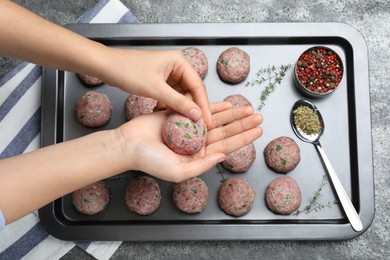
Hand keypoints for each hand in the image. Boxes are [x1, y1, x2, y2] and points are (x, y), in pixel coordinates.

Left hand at [102, 49, 211, 125]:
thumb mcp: (155, 89)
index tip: (207, 121)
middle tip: (197, 126)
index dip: (203, 105)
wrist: (106, 66)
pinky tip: (164, 114)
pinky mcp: (160, 81)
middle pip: (191, 91)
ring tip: (181, 123)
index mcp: (180, 62)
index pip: (198, 86)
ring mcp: (169, 74)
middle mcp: (177, 66)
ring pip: (181, 95)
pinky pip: (171, 96)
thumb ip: (177, 102)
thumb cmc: (128, 71)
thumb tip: (197, 115)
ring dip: (179, 108)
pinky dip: (169, 106)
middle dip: (192, 108)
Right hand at [117, 102, 262, 181]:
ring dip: (232, 114)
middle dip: (243, 124)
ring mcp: (189, 128)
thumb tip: (223, 156)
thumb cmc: (150, 161)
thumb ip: (202, 165)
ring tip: (248, 109)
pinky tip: (227, 104)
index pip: (226, 146)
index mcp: (198, 156)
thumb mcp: (178, 171)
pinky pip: (200, 110)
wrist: (128, 145)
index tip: (258, 131)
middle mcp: (196, 142)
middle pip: (225, 132)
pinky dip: (213, 106)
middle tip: (259, 116)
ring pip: (215, 120)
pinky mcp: (180, 115)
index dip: (243, 139)